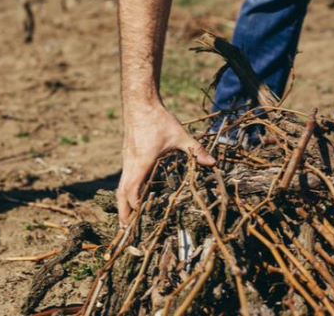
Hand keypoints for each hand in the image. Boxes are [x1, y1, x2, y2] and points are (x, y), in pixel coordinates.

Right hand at [117, 103, 214, 224]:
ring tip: (127, 221)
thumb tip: (213, 163)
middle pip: (121, 195)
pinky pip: (124, 179)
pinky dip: (126, 192)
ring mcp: (127, 160)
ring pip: (120, 187)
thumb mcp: (180, 135)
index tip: (141, 222)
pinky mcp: (127, 156)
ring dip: (123, 204)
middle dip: (123, 214)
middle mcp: (130, 164)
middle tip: (126, 232)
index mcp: (141, 163)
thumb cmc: (158, 118)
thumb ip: (196, 151)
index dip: (136, 208)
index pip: (133, 192)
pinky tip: (133, 197)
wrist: (139, 101)